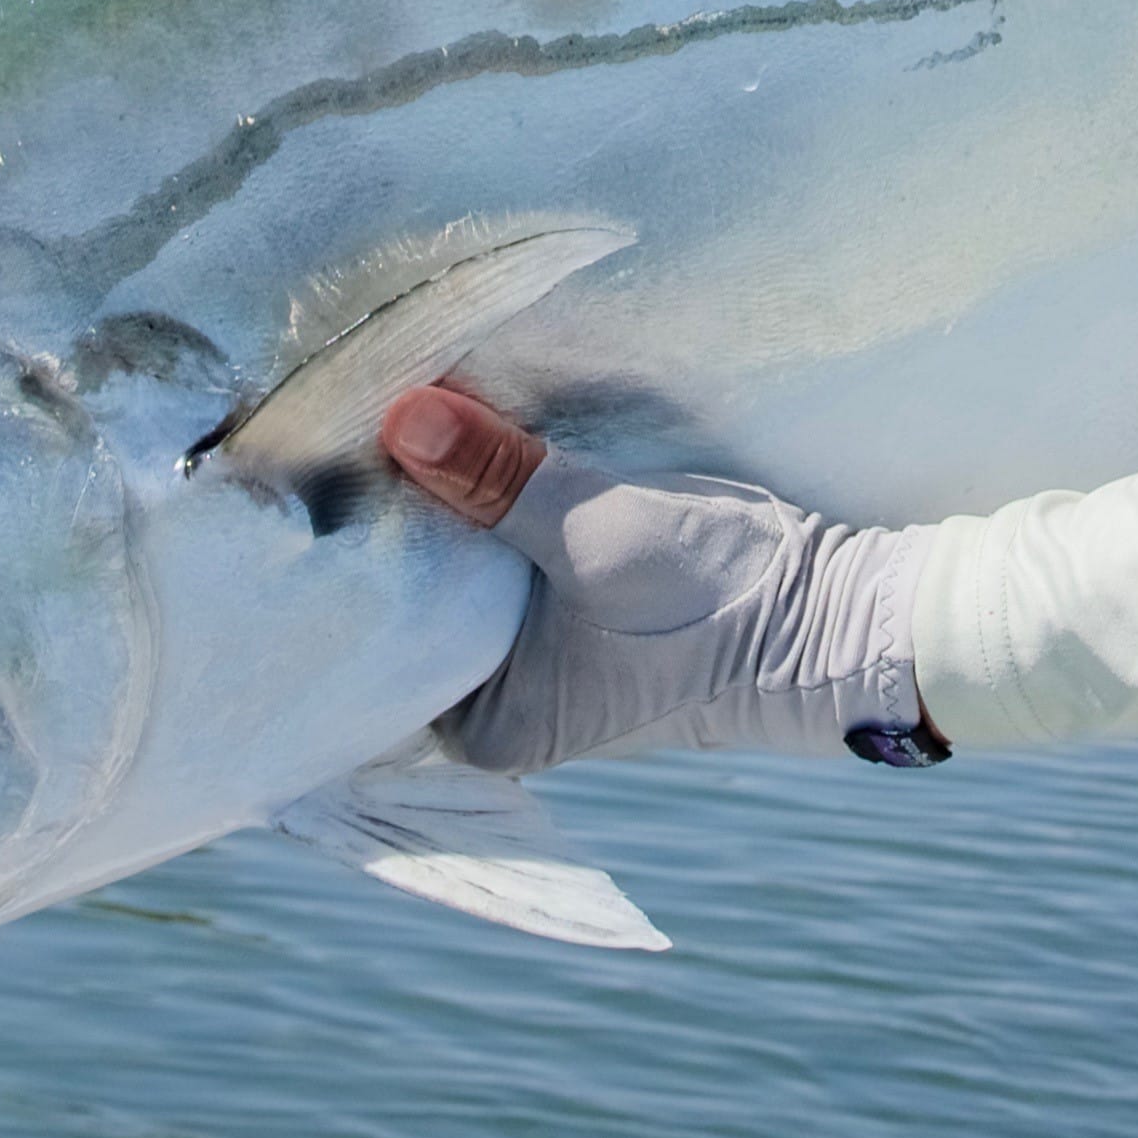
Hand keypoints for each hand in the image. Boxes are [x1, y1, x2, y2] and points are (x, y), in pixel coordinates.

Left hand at [380, 385, 946, 773]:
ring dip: (432, 495)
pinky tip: (449, 431)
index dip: (336, 559)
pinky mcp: (562, 601)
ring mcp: (529, 651)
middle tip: (328, 423)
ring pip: (450, 561)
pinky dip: (478, 495)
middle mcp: (492, 700)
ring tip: (382, 412)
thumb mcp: (595, 532)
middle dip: (379, 516)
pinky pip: (494, 544)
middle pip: (402, 593)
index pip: (368, 640)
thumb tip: (402, 416)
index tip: (299, 475)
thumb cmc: (716, 603)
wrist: (838, 613)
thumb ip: (495, 477)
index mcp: (479, 725)